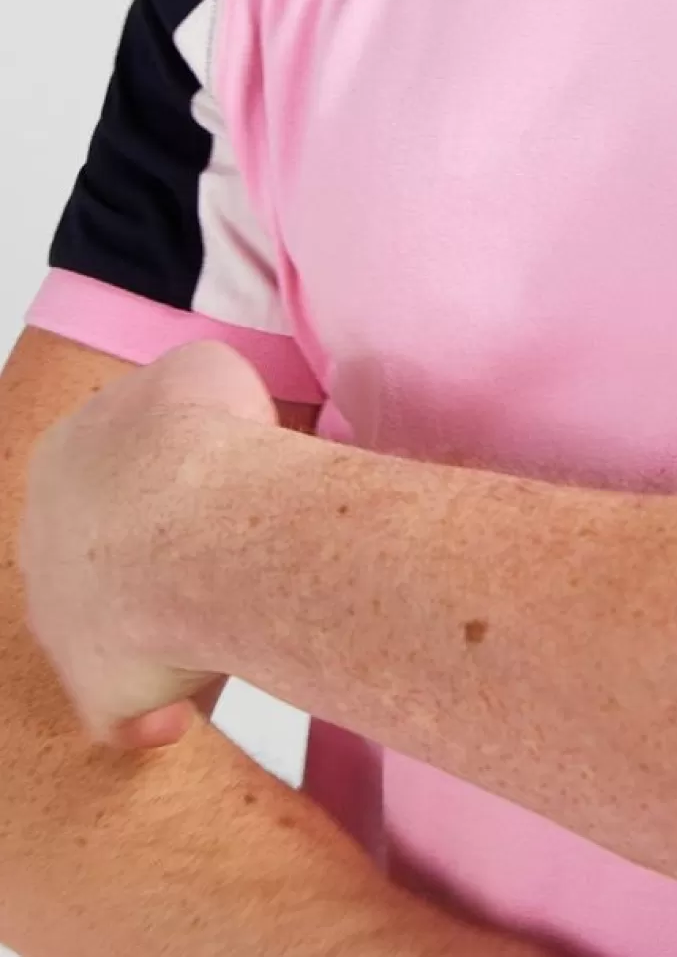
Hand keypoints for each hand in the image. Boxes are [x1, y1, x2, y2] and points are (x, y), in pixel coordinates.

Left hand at [17, 338, 277, 752]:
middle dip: (149, 558)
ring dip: (158, 632)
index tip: (210, 483)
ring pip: (108, 635)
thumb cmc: (204, 438)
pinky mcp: (96, 691)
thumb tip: (207, 422)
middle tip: (217, 550)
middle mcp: (42, 543)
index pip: (105, 474)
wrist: (198, 522)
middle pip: (96, 556)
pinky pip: (127, 713)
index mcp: (62, 460)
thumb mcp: (206, 371)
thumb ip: (191, 397)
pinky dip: (158, 715)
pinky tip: (192, 702)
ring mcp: (58, 622)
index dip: (160, 479)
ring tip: (224, 616)